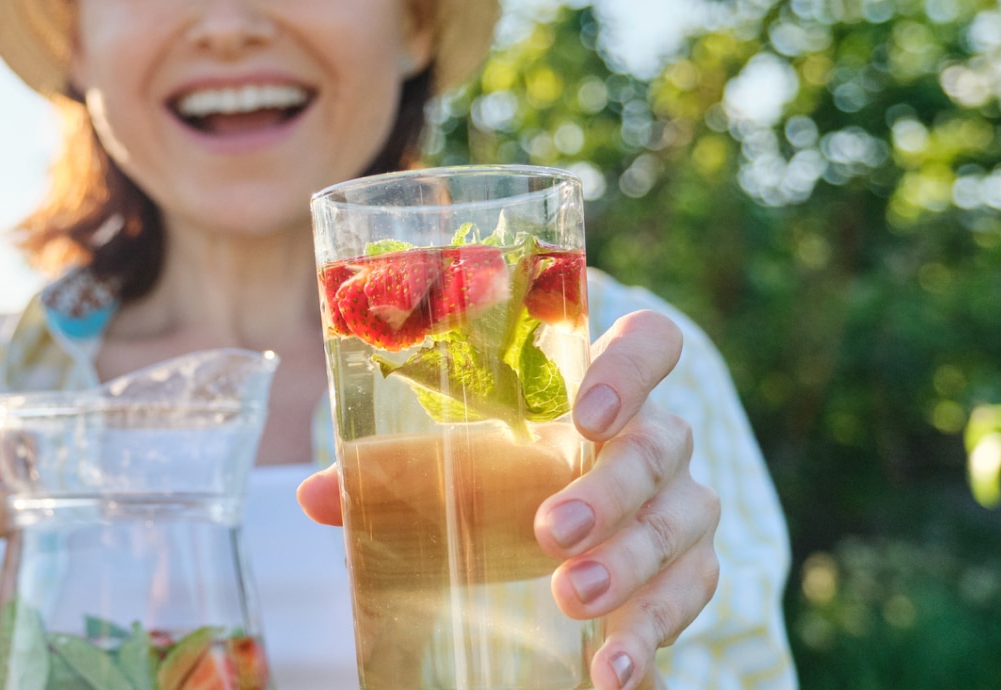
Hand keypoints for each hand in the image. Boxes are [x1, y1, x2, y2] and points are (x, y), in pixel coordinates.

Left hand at [297, 310, 720, 689]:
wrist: (560, 541)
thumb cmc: (504, 482)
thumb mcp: (453, 473)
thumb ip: (393, 477)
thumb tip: (310, 496)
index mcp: (602, 390)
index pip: (650, 344)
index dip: (629, 369)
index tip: (584, 413)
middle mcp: (656, 440)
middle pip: (659, 447)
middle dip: (607, 491)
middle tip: (550, 532)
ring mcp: (682, 507)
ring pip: (680, 524)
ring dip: (629, 564)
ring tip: (573, 598)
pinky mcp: (690, 574)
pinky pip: (689, 596)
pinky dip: (651, 635)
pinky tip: (612, 670)